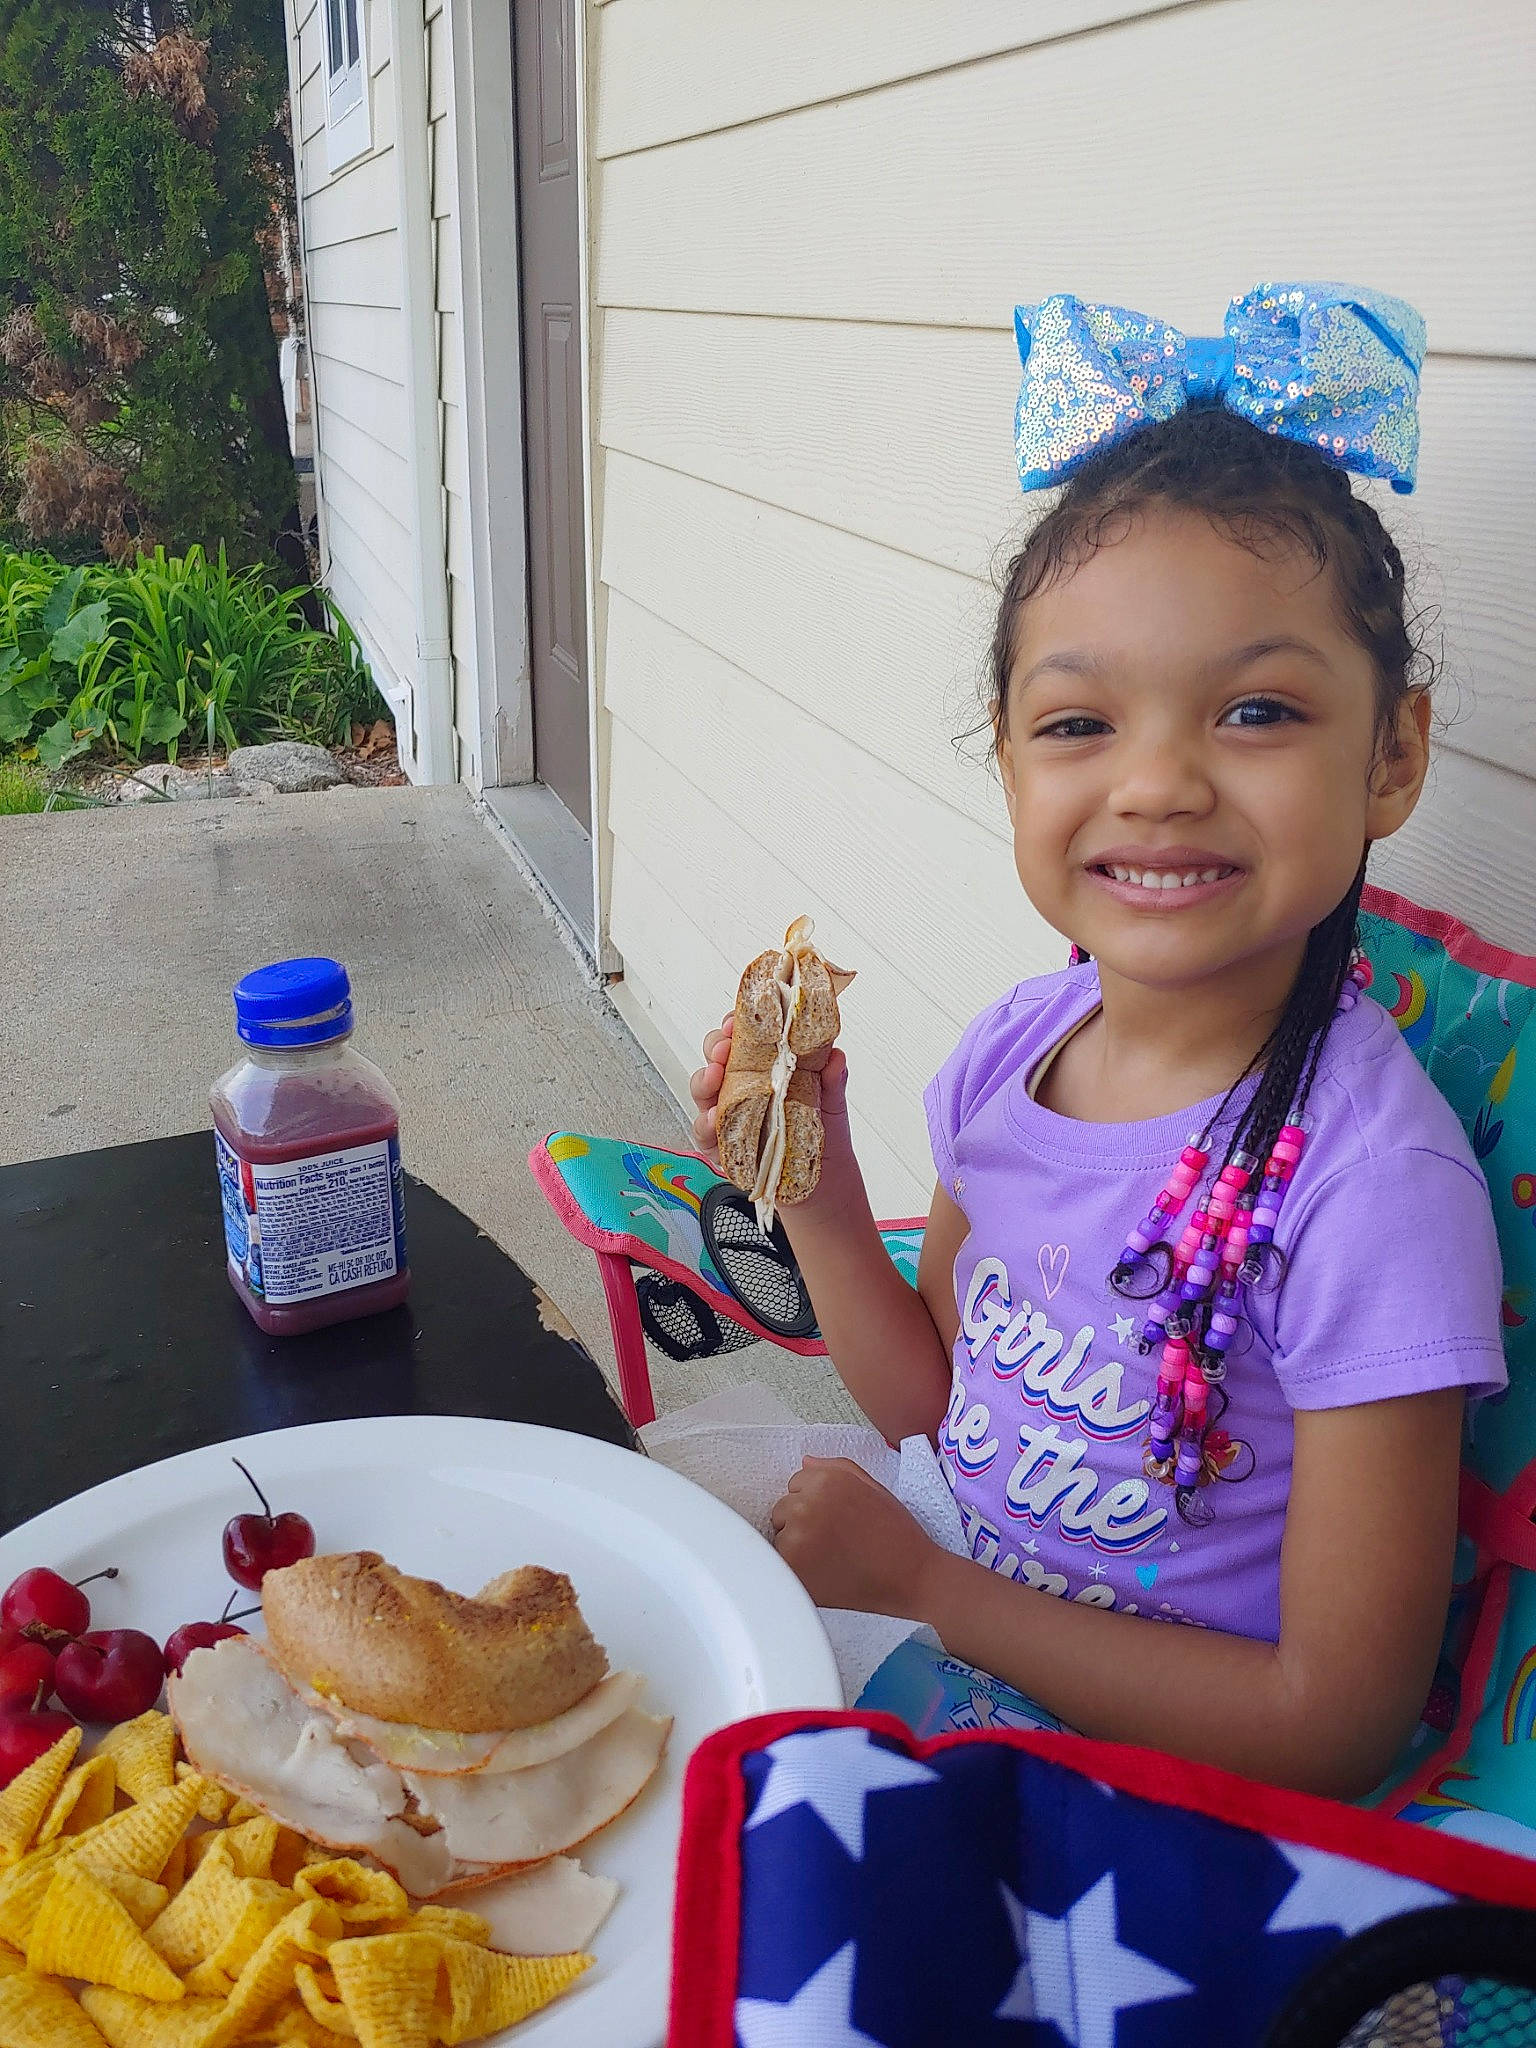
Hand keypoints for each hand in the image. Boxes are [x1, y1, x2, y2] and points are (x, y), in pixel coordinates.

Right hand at [689, 1021, 854, 1197]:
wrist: (824, 1183)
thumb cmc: (823, 1136)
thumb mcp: (832, 1103)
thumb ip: (832, 1080)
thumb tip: (835, 1057)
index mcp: (767, 1068)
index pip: (745, 1038)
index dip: (737, 1025)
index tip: (738, 1021)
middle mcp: (743, 1087)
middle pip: (718, 1058)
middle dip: (715, 1047)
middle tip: (723, 1047)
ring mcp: (730, 1115)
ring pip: (705, 1091)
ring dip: (704, 1080)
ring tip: (714, 1077)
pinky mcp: (723, 1145)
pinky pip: (704, 1132)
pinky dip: (704, 1124)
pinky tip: (712, 1120)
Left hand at [769, 1458, 938, 1616]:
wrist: (911, 1576)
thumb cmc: (896, 1534)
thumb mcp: (872, 1487)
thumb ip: (835, 1468)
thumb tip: (805, 1463)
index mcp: (827, 1479)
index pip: (796, 1483)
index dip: (816, 1503)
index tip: (835, 1519)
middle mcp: (809, 1502)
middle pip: (783, 1508)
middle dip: (802, 1522)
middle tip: (835, 1541)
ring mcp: (798, 1534)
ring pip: (779, 1535)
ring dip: (796, 1546)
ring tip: (831, 1558)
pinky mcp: (793, 1566)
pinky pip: (779, 1561)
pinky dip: (795, 1568)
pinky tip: (823, 1572)